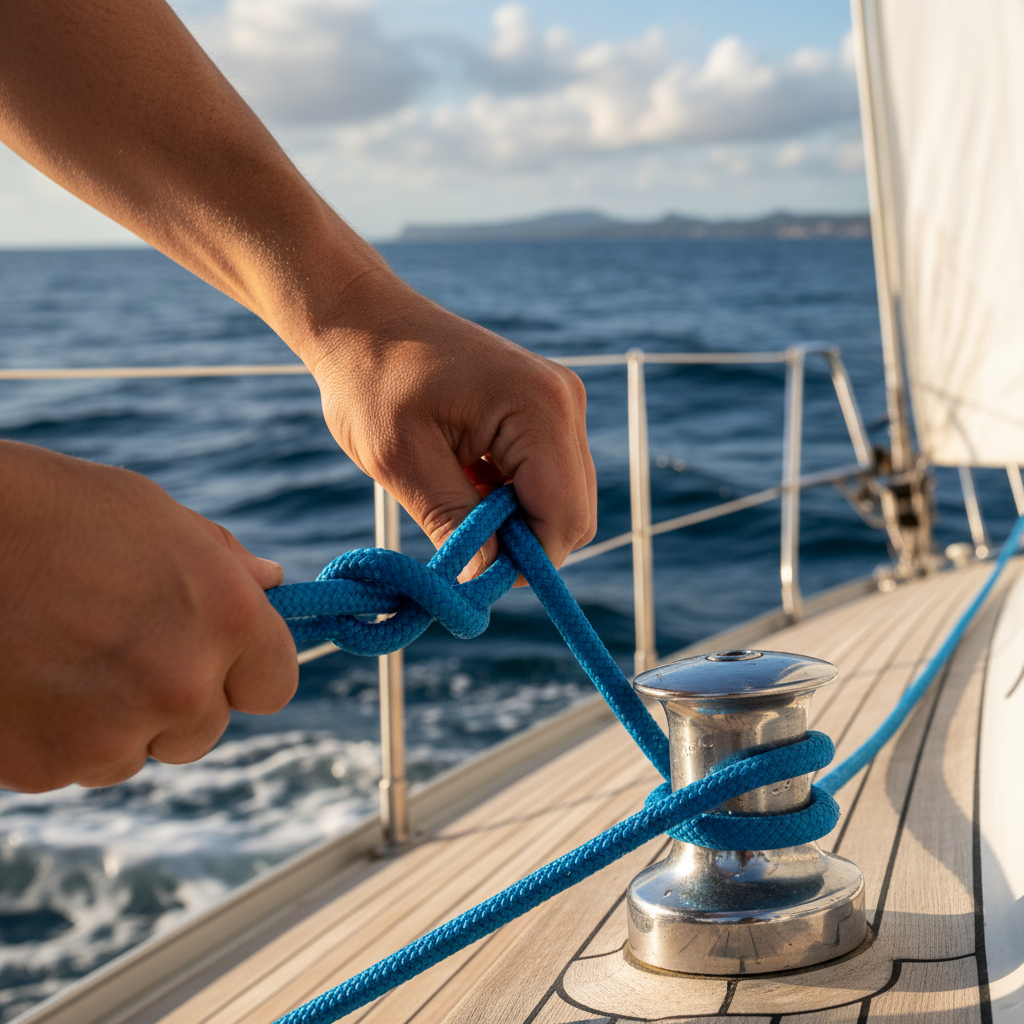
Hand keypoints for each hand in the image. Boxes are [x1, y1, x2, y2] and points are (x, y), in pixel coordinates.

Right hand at [0, 442, 297, 791]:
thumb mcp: (156, 516)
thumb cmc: (54, 509)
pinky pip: (72, 764)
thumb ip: (223, 562)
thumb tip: (270, 581)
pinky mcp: (46, 766)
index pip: (275, 685)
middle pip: (204, 729)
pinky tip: (27, 678)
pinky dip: (55, 735)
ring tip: (62, 655)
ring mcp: (114, 733)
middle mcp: (183, 685)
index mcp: (227, 617)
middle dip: (173, 701)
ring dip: (112, 722)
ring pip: (134, 752)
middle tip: (119, 647)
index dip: (244, 673)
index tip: (217, 660)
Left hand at [301, 269, 597, 578]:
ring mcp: (560, 401)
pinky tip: (463, 475)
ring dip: (512, 518)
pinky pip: (546, 476)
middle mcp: (565, 401)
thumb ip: (454, 522)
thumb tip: (488, 579)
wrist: (363, 320)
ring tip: (453, 493)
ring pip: (561, 498)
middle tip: (458, 535)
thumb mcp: (401, 461)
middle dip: (521, 541)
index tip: (469, 570)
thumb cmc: (372, 382)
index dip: (525, 561)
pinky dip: (509, 495)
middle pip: (574, 513)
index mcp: (538, 409)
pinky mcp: (545, 407)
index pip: (565, 518)